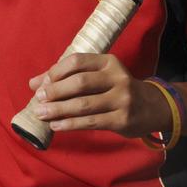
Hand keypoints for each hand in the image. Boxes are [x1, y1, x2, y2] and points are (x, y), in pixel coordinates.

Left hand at [24, 54, 166, 138]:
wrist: (152, 107)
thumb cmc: (116, 89)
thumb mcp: (98, 76)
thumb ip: (67, 77)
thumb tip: (33, 83)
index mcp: (108, 62)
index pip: (77, 61)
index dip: (56, 72)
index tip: (41, 83)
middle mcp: (117, 77)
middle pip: (80, 82)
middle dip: (55, 91)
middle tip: (39, 100)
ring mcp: (122, 99)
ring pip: (84, 104)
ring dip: (59, 110)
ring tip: (41, 114)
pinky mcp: (122, 119)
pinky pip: (91, 122)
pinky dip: (70, 124)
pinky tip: (56, 125)